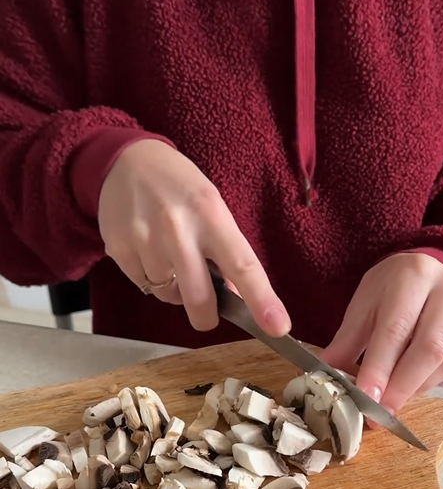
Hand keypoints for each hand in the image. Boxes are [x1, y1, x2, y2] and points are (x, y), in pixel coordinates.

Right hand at [97, 139, 290, 334]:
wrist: (126, 161)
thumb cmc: (179, 187)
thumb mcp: (212, 207)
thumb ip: (225, 250)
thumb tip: (236, 297)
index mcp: (211, 214)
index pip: (243, 265)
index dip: (262, 300)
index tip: (278, 327)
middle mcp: (178, 228)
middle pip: (200, 299)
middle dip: (207, 316)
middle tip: (208, 313)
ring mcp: (144, 240)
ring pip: (169, 296)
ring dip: (176, 289)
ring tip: (171, 257)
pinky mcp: (118, 249)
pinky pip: (144, 286)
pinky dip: (152, 278)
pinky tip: (150, 251)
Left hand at [320, 253, 442, 414]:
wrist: (424, 271)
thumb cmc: (389, 289)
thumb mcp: (363, 305)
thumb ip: (347, 341)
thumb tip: (326, 376)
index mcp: (412, 274)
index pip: (396, 328)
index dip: (380, 367)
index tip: (366, 397)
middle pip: (429, 347)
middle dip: (401, 386)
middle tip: (380, 412)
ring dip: (417, 387)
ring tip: (393, 401)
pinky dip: (433, 381)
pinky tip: (413, 386)